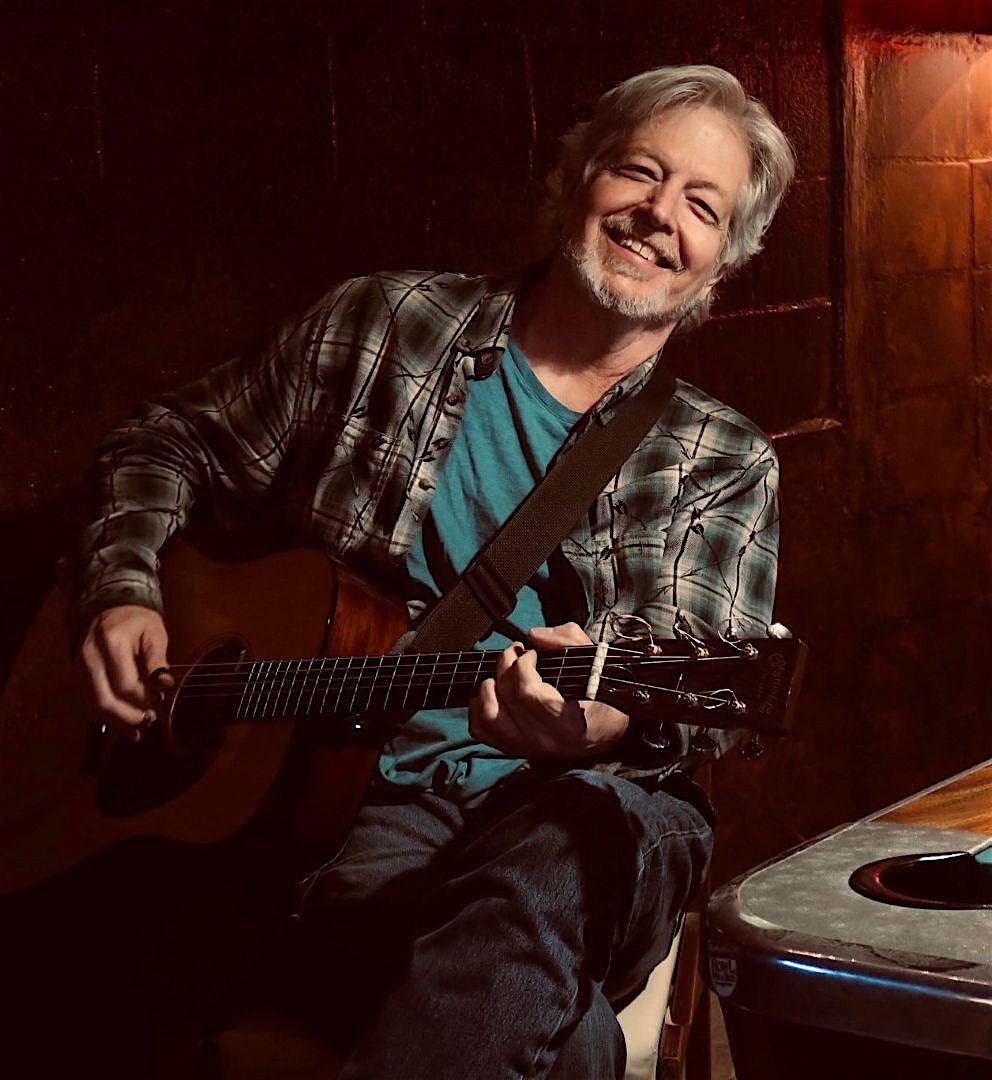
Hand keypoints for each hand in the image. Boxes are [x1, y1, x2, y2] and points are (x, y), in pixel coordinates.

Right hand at [81, 605, 173, 732]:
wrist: (110, 608)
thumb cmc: (137, 620)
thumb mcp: (154, 632)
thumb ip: (158, 659)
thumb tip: (165, 684)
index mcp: (110, 642)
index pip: (125, 684)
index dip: (145, 698)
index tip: (160, 699)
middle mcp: (89, 658)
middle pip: (105, 700)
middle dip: (129, 716)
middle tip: (151, 719)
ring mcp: (78, 669)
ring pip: (94, 706)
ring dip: (118, 722)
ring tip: (140, 727)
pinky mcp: (77, 678)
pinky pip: (89, 704)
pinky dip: (108, 719)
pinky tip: (126, 728)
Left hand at [468, 622, 628, 760]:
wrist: (605, 727)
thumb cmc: (603, 695)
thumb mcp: (596, 661)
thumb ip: (567, 641)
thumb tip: (535, 636)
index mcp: (570, 724)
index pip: (529, 694)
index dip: (524, 665)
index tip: (532, 653)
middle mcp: (546, 741)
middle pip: (508, 698)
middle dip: (506, 665)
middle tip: (515, 653)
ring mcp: (527, 748)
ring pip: (488, 717)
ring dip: (489, 687)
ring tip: (501, 673)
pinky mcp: (514, 748)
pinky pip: (481, 730)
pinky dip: (479, 708)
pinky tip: (492, 692)